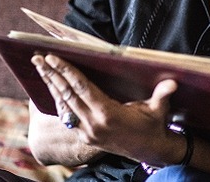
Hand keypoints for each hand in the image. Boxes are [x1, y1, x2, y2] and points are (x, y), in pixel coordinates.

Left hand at [31, 54, 186, 165]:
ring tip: (40, 68)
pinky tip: (52, 88)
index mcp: (107, 114)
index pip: (81, 88)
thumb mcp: (159, 109)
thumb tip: (172, 83)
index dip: (66, 72)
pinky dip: (59, 100)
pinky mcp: (86, 136)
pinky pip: (67, 115)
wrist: (151, 151)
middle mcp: (93, 124)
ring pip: (63, 105)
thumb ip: (162, 95)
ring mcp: (87, 132)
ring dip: (51, 85)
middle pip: (67, 95)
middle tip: (37, 58)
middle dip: (51, 75)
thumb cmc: (154, 125)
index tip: (53, 58)